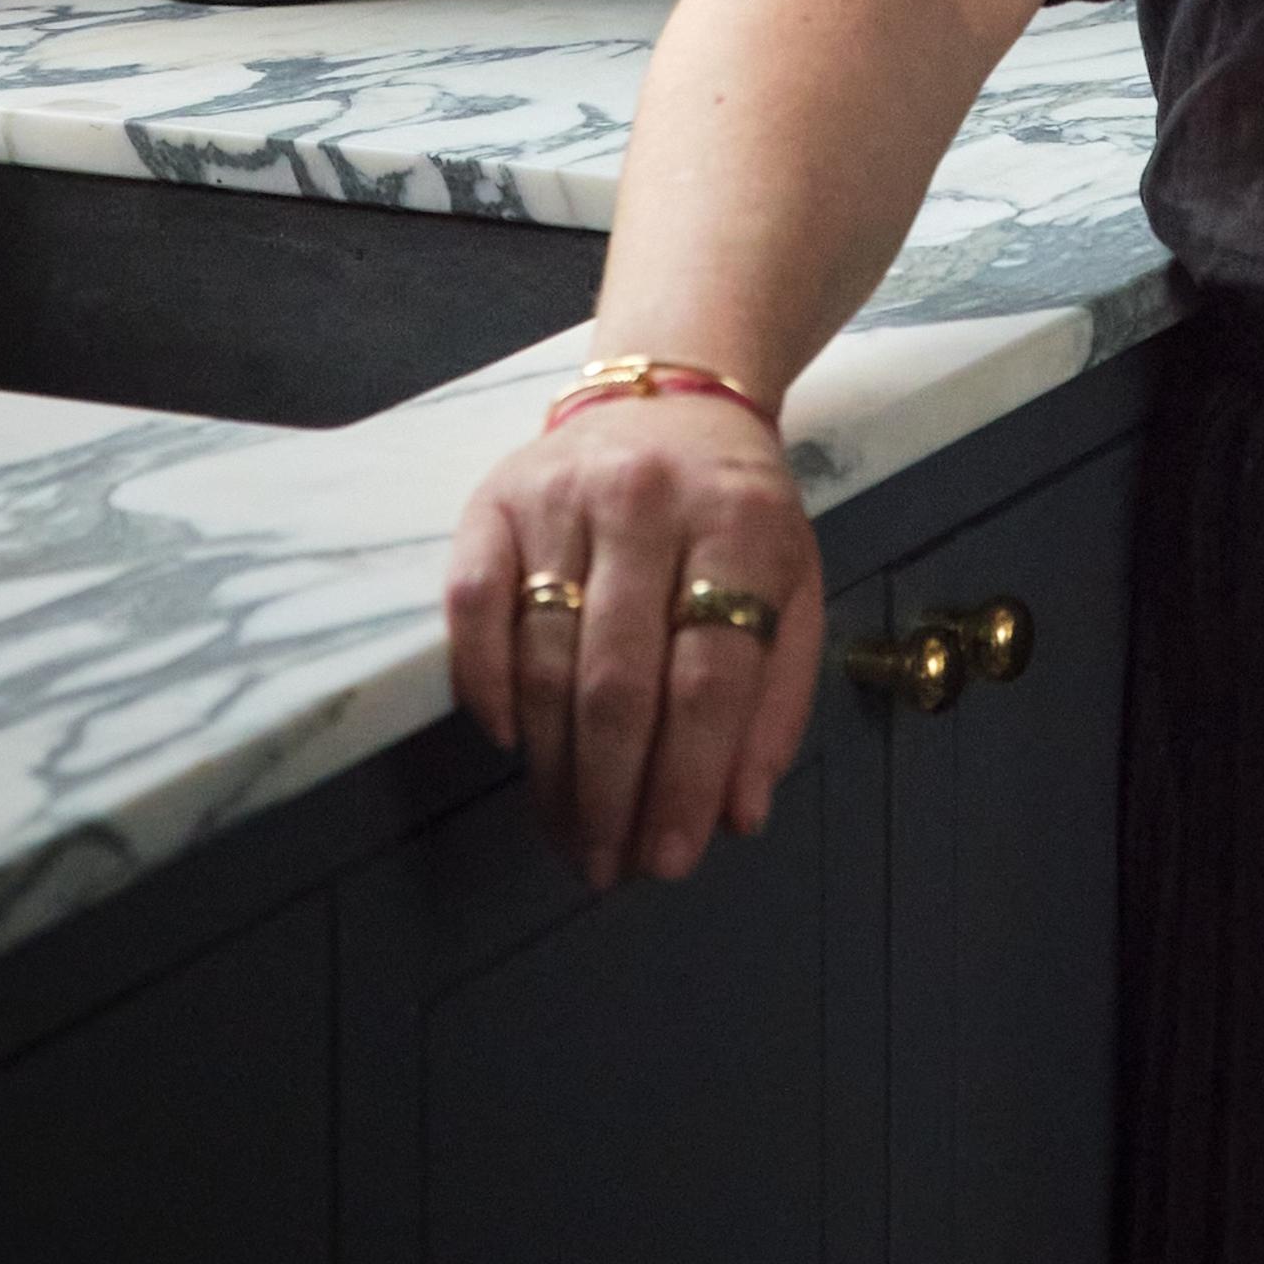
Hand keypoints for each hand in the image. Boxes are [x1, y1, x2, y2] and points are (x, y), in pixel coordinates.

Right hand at [444, 396, 826, 892]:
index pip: (710, 677)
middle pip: (619, 680)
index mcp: (740, 522)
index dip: (689, 779)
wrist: (671, 397)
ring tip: (566, 832)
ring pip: (543, 657)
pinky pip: (472, 606)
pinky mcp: (493, 500)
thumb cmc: (735, 513)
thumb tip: (737, 815)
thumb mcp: (791, 587)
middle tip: (606, 865)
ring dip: (551, 767)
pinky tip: (508, 744)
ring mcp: (562, 496)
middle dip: (611, 794)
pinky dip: (482, 684)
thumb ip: (774, 699)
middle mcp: (647, 500)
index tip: (672, 859)